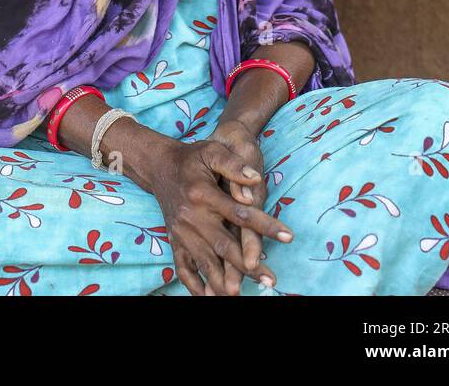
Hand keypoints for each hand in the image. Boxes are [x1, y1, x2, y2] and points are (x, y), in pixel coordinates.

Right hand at [148, 136, 289, 295]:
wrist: (159, 166)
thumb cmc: (191, 157)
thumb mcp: (212, 151)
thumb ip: (233, 165)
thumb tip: (257, 179)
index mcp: (204, 194)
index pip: (240, 214)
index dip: (265, 225)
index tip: (288, 236)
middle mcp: (192, 217)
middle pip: (225, 246)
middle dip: (249, 266)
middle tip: (270, 281)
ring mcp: (182, 232)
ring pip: (206, 262)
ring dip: (223, 281)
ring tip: (240, 294)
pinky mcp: (174, 241)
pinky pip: (183, 268)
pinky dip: (195, 286)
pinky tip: (209, 297)